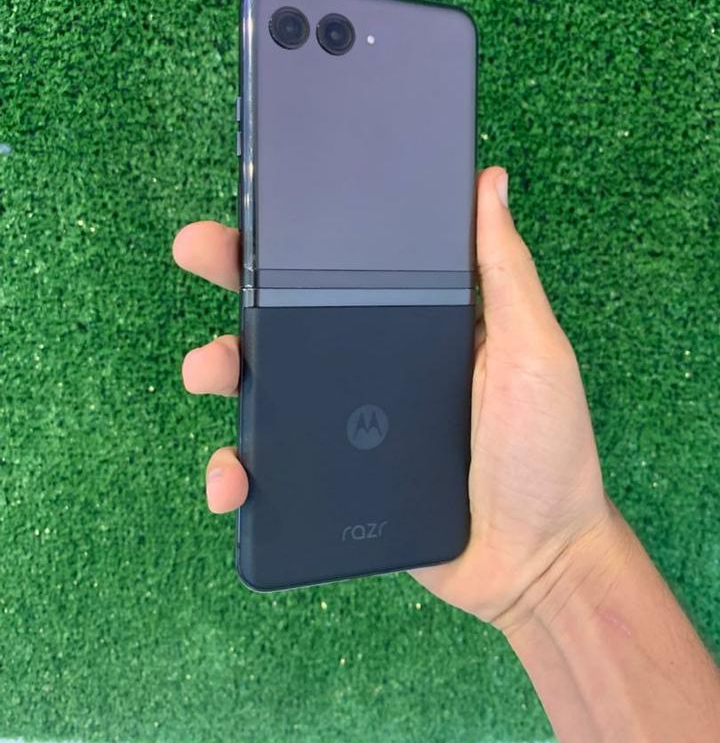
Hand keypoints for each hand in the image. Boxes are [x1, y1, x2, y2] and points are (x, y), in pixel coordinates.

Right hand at [172, 167, 611, 628]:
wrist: (533, 563)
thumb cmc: (546, 451)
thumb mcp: (534, 350)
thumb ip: (506, 271)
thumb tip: (488, 180)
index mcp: (414, 324)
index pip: (347, 267)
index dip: (299, 235)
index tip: (257, 203)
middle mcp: (372, 366)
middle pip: (290, 316)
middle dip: (236, 280)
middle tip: (195, 250)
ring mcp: (345, 425)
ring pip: (264, 386)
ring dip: (220, 369)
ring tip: (203, 371)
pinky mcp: (329, 481)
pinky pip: (268, 468)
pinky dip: (238, 471)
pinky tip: (232, 482)